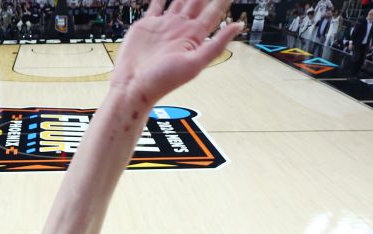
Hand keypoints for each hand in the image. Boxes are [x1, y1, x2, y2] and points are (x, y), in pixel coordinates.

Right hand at [111, 0, 242, 103]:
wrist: (134, 86)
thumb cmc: (162, 80)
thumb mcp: (194, 63)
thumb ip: (217, 44)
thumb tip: (238, 26)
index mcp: (194, 36)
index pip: (213, 12)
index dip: (222, 1)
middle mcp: (181, 28)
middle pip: (198, 2)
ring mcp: (164, 25)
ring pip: (179, 0)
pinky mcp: (147, 25)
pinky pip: (156, 5)